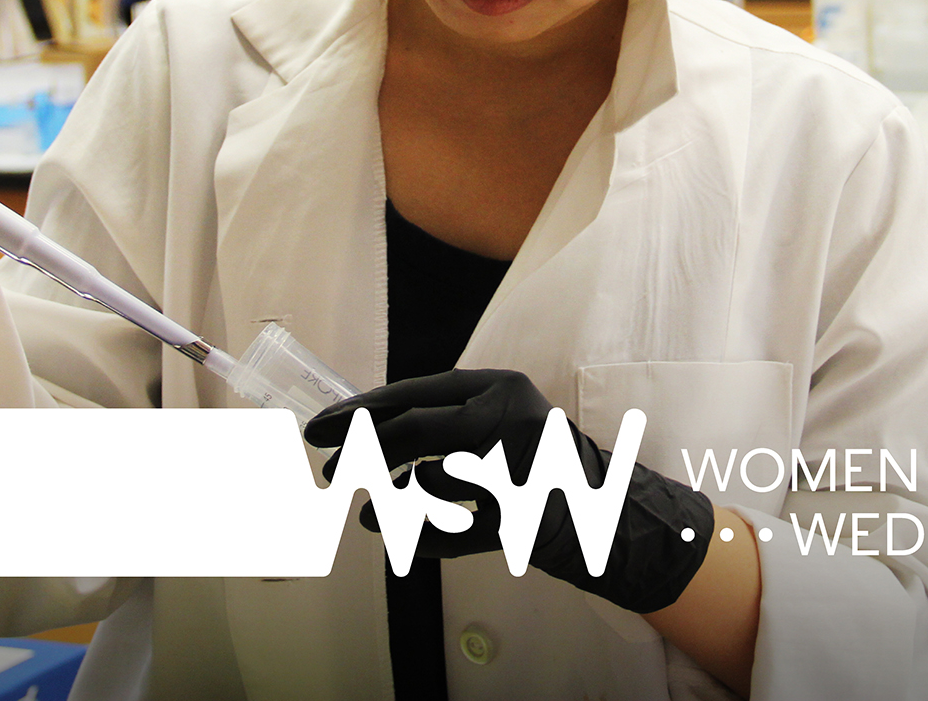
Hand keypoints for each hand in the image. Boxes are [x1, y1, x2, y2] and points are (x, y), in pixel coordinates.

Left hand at [303, 369, 713, 613]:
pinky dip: (423, 537)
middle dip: (362, 451)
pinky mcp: (525, 516)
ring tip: (367, 516)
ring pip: (431, 479)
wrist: (609, 511)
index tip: (319, 428)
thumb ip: (438, 425)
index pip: (413, 394)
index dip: (360, 412)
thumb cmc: (536, 466)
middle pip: (415, 428)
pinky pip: (455, 529)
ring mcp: (520, 465)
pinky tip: (400, 541)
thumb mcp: (490, 426)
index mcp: (498, 387)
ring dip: (392, 501)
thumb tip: (360, 435)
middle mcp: (510, 416)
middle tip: (326, 470)